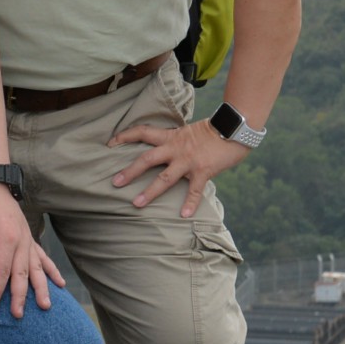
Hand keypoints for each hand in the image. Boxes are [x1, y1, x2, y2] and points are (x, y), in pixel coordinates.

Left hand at [0, 182, 62, 316]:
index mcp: (5, 238)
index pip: (1, 271)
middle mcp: (21, 241)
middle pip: (22, 274)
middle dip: (20, 296)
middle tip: (18, 315)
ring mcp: (28, 240)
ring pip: (37, 269)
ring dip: (42, 288)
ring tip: (46, 307)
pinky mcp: (30, 238)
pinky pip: (43, 257)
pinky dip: (52, 271)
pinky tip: (61, 284)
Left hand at [109, 120, 249, 217]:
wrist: (235, 128)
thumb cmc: (213, 131)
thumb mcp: (188, 132)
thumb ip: (175, 141)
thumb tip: (165, 151)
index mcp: (171, 137)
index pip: (143, 132)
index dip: (125, 136)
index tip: (110, 143)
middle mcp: (176, 148)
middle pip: (147, 159)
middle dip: (130, 171)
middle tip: (115, 182)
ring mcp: (189, 161)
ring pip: (165, 177)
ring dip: (150, 191)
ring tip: (137, 204)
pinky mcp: (203, 171)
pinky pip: (195, 190)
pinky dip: (190, 204)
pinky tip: (183, 215)